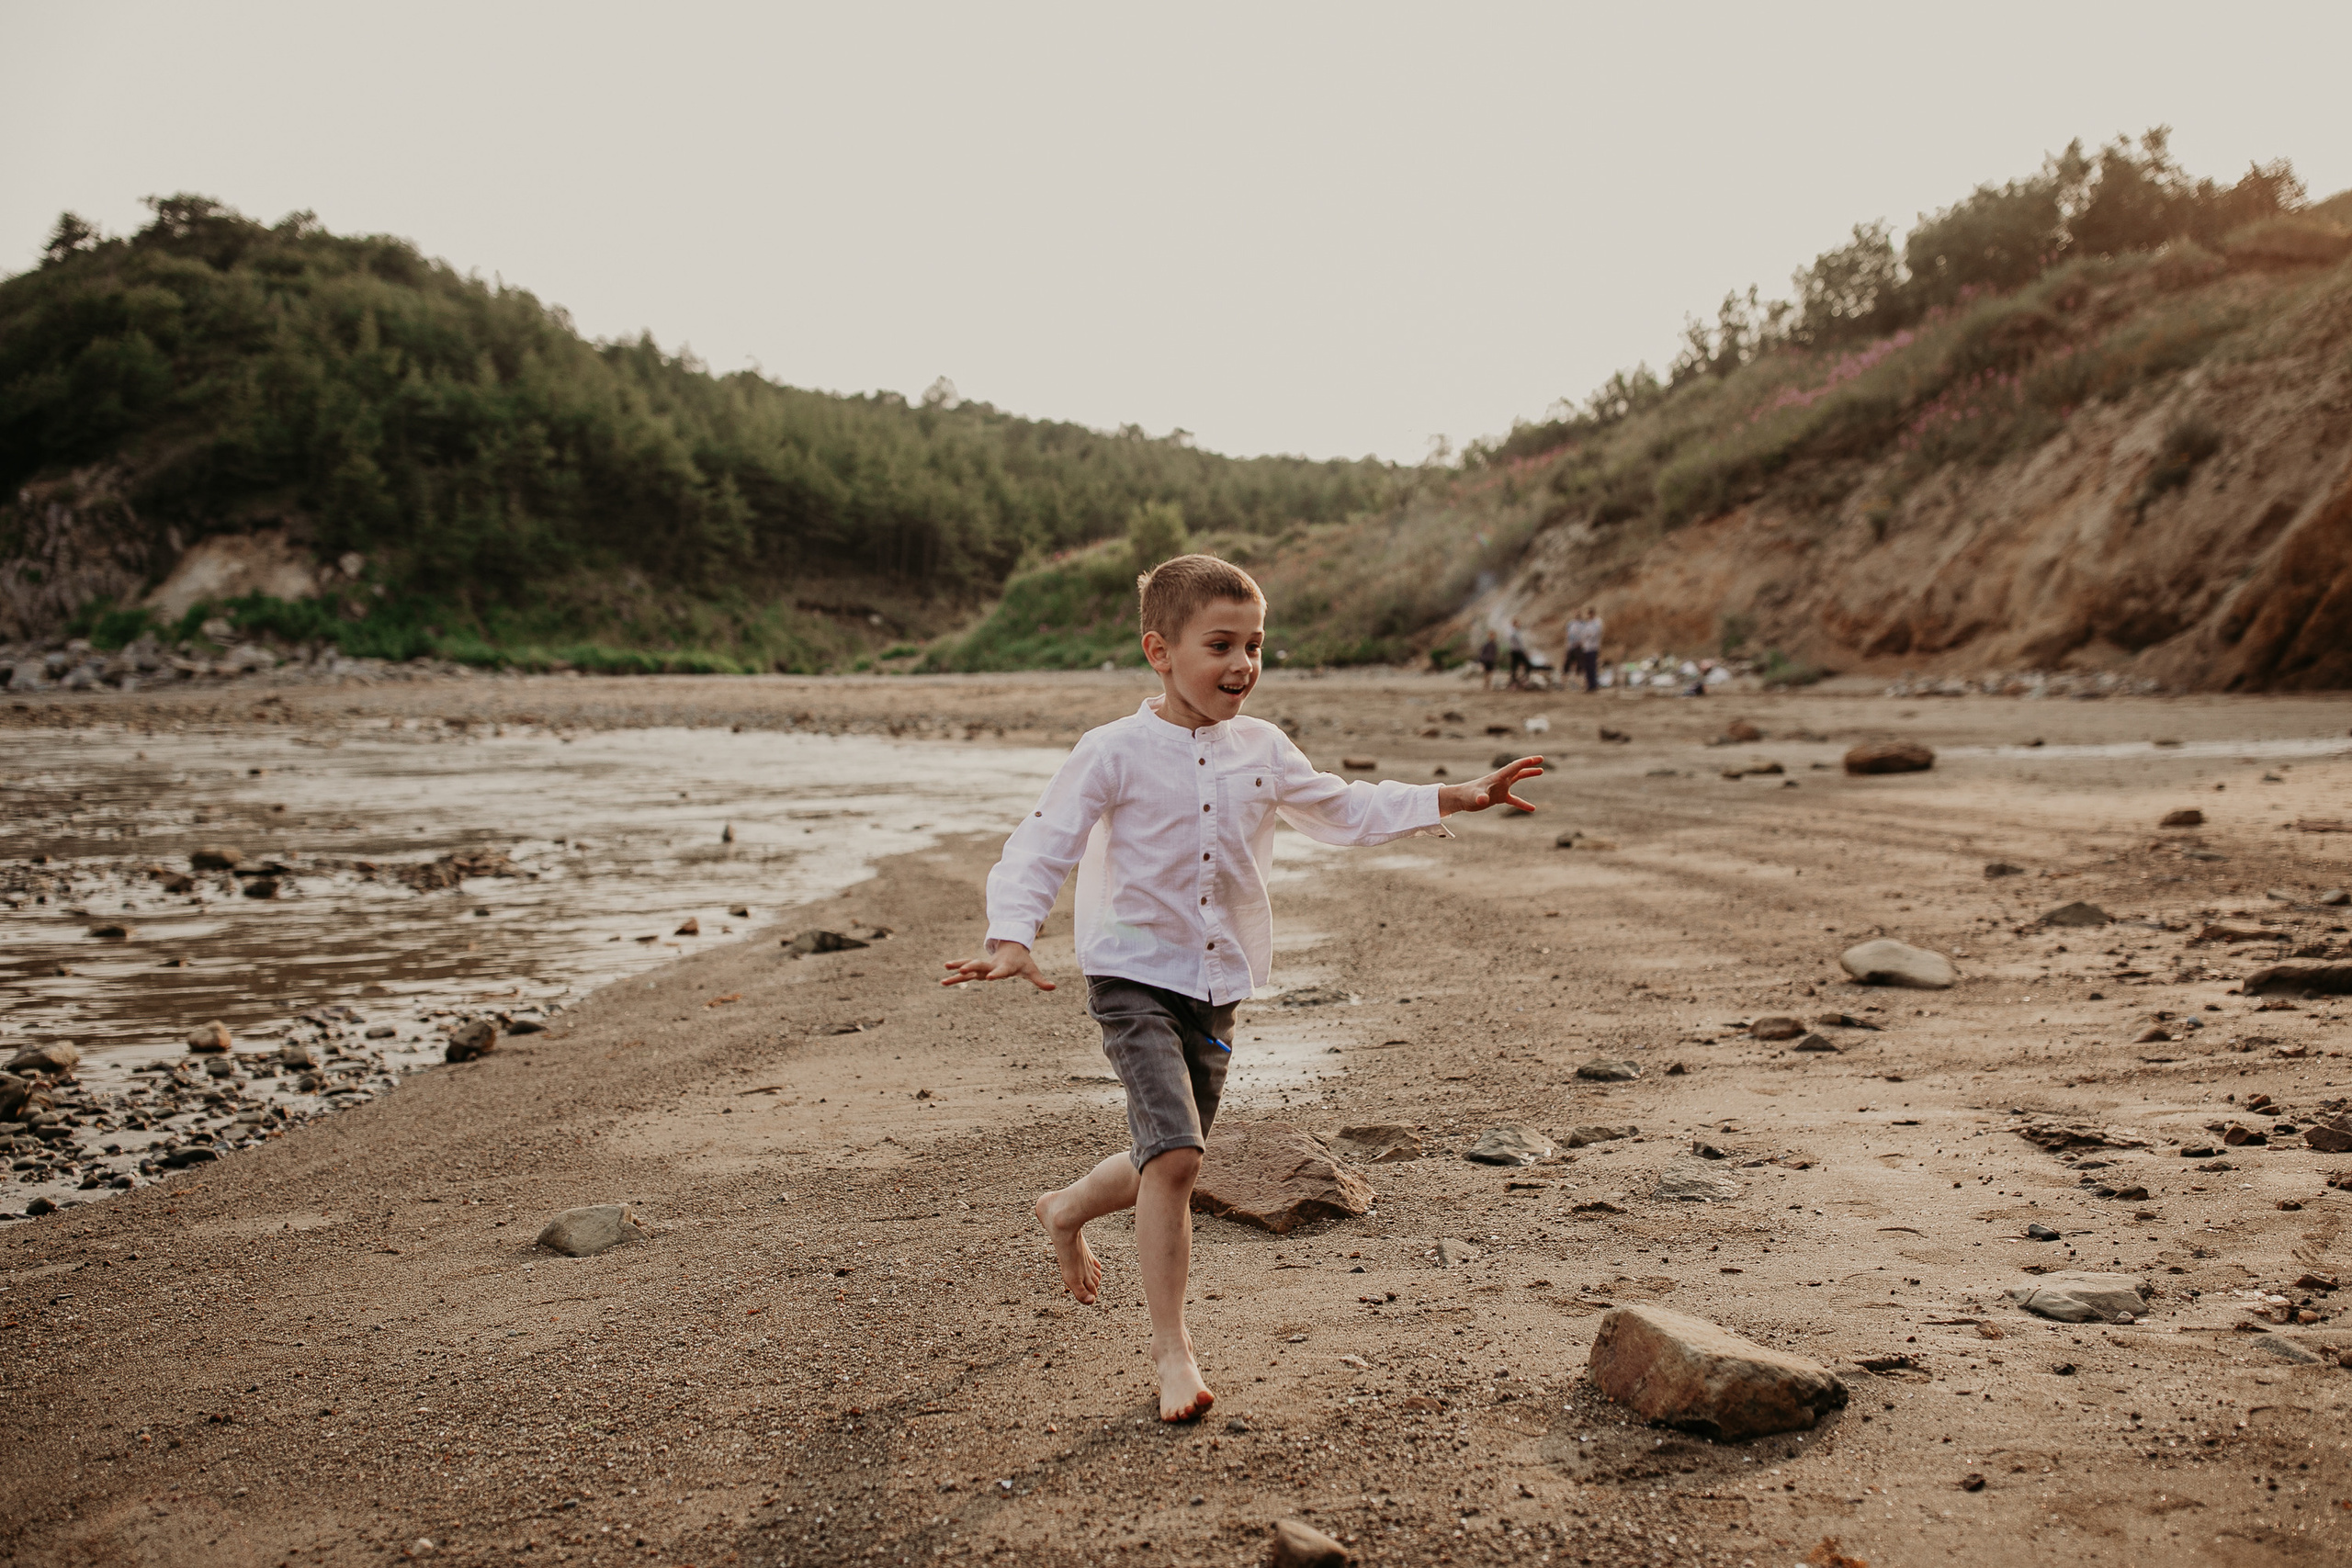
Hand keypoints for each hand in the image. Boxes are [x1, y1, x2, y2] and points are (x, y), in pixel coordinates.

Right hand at [940, 939, 1055, 990]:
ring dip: (957, 969)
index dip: (996, 974)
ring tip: (944, 974)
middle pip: (980, 966)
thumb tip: (1053, 987)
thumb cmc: (1022, 962)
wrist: (1012, 948)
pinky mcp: (978, 969)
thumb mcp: (1031, 971)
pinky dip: (955, 974)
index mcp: (1004, 967)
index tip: (989, 978)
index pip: (1000, 971)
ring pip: (968, 967)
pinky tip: (943, 980)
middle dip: (971, 968)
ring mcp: (983, 966)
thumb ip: (1040, 980)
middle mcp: (991, 965)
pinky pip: (964, 971)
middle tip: (962, 971)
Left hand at [1440, 755, 1542, 814]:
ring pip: (1517, 778)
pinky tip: (1533, 809)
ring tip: (1541, 771)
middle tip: (1541, 759)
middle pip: (1517, 769)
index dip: (1526, 763)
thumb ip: (1479, 797)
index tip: (1537, 759)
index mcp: (1497, 777)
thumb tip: (1483, 800)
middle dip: (1529, 764)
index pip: (1514, 767)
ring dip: (1528, 774)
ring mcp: (1500, 788)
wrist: (1461, 798)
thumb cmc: (1467, 795)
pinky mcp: (1499, 797)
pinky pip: (1514, 799)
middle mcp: (1500, 780)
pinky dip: (1523, 803)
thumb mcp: (1474, 796)